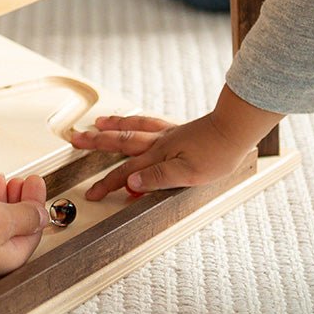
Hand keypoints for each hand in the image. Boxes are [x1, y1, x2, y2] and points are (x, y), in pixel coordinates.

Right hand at [73, 86, 281, 200]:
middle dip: (97, 143)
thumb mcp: (188, 174)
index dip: (107, 184)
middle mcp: (158, 143)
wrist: (236, 130)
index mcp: (158, 156)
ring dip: (113, 126)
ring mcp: (167, 134)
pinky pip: (149, 121)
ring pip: (132, 127)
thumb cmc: (217, 154)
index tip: (92, 193)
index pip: (126, 173)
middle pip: (120, 142)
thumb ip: (157, 178)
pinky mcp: (178, 129)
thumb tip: (130, 182)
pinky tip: (134, 120)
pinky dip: (136, 120)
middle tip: (77, 139)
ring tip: (98, 123)